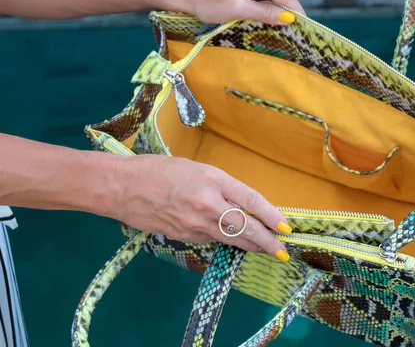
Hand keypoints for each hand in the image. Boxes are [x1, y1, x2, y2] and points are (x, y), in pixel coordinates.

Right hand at [113, 154, 291, 261]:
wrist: (123, 187)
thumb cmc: (159, 170)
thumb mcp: (196, 169)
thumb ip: (220, 187)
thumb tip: (240, 206)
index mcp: (213, 179)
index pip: (251, 200)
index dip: (271, 216)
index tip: (285, 228)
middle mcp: (208, 203)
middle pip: (245, 227)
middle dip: (267, 242)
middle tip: (283, 251)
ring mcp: (195, 223)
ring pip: (231, 239)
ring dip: (251, 246)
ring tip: (266, 250)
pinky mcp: (184, 236)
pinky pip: (211, 240)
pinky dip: (225, 241)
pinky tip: (234, 242)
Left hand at [175, 0, 303, 24]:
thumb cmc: (208, 2)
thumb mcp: (237, 11)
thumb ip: (264, 13)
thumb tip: (289, 18)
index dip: (296, 13)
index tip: (303, 29)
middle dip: (284, 11)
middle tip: (284, 32)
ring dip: (274, 7)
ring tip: (263, 21)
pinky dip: (266, 1)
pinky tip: (257, 10)